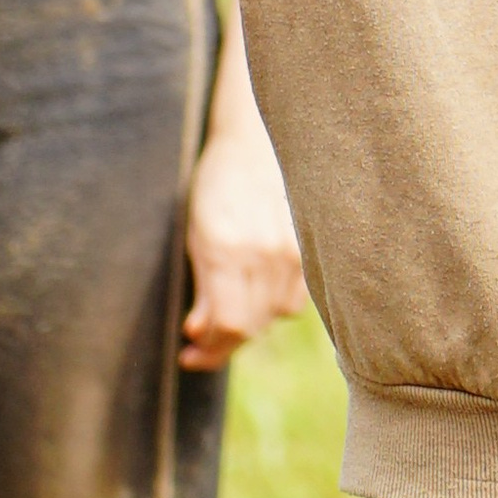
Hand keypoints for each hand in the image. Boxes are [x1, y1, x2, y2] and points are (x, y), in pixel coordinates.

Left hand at [181, 123, 307, 370]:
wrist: (255, 144)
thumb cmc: (217, 186)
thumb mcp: (196, 235)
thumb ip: (202, 287)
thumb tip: (199, 334)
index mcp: (227, 248)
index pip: (229, 324)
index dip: (209, 349)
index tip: (190, 353)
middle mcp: (264, 253)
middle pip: (250, 326)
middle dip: (221, 343)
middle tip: (201, 342)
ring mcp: (291, 252)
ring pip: (272, 317)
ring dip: (247, 325)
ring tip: (227, 312)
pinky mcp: (307, 251)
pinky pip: (293, 300)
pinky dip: (272, 307)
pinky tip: (255, 294)